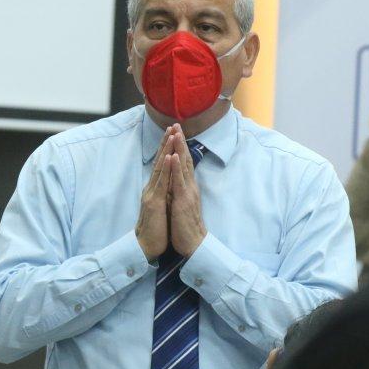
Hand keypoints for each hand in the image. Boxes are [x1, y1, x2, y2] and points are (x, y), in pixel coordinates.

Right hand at [136, 126, 175, 259]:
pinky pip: (161, 183)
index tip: (174, 133)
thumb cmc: (155, 229)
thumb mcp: (161, 207)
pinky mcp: (154, 202)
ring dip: (165, 150)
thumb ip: (164, 193)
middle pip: (159, 161)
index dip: (167, 149)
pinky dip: (165, 168)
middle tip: (172, 125)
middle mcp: (152, 188)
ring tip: (171, 134)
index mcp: (155, 189)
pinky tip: (168, 157)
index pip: (162, 165)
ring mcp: (151, 194)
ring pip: (159, 167)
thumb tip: (169, 183)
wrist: (146, 247)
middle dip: (166, 143)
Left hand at [168, 125, 207, 256]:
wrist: (194, 244)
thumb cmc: (186, 227)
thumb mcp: (181, 204)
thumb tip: (174, 180)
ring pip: (184, 166)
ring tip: (176, 133)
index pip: (184, 163)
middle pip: (186, 159)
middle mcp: (189, 186)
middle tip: (177, 124)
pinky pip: (179, 181)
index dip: (180, 147)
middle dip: (180, 141)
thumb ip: (179, 191)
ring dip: (180, 148)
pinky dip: (177, 167)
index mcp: (188, 187)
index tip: (176, 132)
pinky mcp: (183, 200)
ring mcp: (187, 192)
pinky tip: (175, 155)